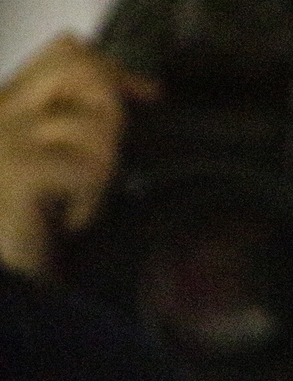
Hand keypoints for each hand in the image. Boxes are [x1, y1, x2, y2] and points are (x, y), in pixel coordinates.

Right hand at [0, 34, 156, 276]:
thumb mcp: (63, 170)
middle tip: (103, 169)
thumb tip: (140, 93)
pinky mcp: (18, 168)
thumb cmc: (39, 237)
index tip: (150, 97)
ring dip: (101, 175)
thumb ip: (84, 126)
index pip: (68, 53)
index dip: (115, 72)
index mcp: (10, 103)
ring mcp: (6, 136)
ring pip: (95, 125)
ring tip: (76, 206)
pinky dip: (90, 203)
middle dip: (113, 117)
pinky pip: (88, 167)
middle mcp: (2, 109)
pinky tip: (67, 224)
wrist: (13, 286)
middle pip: (84, 72)